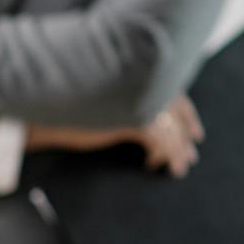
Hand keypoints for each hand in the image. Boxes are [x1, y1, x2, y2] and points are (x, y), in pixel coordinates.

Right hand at [25, 94, 204, 177]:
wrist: (47, 114)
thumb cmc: (73, 107)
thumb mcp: (110, 102)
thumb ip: (132, 102)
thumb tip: (153, 118)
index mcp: (141, 75)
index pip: (177, 95)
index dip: (189, 116)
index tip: (196, 133)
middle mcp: (145, 83)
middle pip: (177, 114)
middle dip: (185, 137)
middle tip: (190, 156)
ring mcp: (139, 99)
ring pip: (171, 129)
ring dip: (176, 151)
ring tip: (178, 168)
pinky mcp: (130, 119)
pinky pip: (157, 141)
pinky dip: (160, 154)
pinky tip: (152, 164)